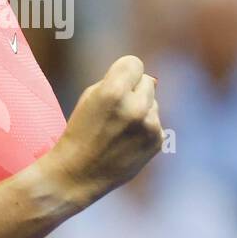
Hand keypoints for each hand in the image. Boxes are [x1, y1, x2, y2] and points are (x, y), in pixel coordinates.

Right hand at [41, 55, 162, 207]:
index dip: (123, 72)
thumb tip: (154, 80)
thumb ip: (119, 81)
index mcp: (114, 92)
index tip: (115, 84)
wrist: (78, 174)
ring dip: (140, 110)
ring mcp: (150, 126)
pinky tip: (126, 141)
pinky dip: (144, 128)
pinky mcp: (158, 141)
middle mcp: (136, 107)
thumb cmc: (80, 132)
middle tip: (115, 109)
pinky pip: (156, 122)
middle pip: (147, 81)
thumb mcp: (90, 97)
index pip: (135, 63)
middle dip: (134, 90)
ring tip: (119, 129)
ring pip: (153, 102)